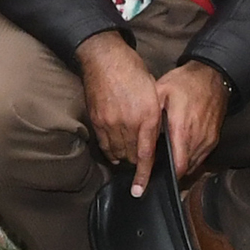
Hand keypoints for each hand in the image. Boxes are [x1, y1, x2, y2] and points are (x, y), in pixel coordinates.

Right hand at [75, 32, 160, 174]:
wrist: (105, 58)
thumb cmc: (133, 72)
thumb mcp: (153, 93)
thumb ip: (153, 119)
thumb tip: (153, 140)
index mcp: (147, 116)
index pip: (146, 155)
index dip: (143, 176)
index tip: (139, 191)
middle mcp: (128, 123)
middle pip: (131, 157)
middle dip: (137, 161)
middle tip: (140, 160)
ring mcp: (110, 123)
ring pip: (117, 153)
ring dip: (124, 156)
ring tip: (128, 151)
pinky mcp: (96, 121)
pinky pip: (103, 145)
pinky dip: (110, 150)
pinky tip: (115, 147)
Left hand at [151, 60, 227, 187]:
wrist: (213, 76)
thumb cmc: (186, 82)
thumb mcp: (161, 90)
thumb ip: (150, 114)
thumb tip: (138, 134)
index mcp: (182, 128)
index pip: (178, 165)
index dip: (167, 176)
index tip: (155, 177)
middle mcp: (197, 138)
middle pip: (185, 168)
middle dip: (171, 172)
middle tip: (157, 170)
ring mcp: (207, 140)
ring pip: (194, 165)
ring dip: (181, 166)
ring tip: (168, 162)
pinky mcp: (213, 139)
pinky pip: (201, 157)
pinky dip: (190, 159)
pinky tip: (180, 151)